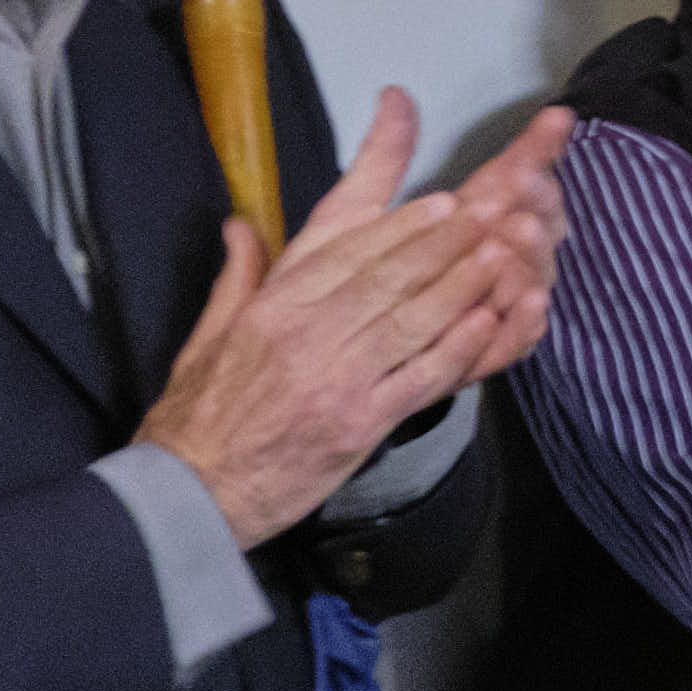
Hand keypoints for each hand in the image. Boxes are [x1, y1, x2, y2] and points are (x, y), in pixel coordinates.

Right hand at [141, 92, 575, 547]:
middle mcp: (306, 332)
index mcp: (273, 305)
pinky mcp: (358, 424)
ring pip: (409, 319)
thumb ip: (238, 276)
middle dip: (443, 241)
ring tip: (500, 255)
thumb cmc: (198, 415)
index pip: (344, 247)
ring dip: (459, 285)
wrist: (191, 492)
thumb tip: (241, 225)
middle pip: (386, 275)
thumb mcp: (207, 334)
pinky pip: (417, 378)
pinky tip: (486, 323)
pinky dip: (455, 349)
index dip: (398, 221)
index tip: (442, 199)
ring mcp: (335, 378)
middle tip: (490, 213)